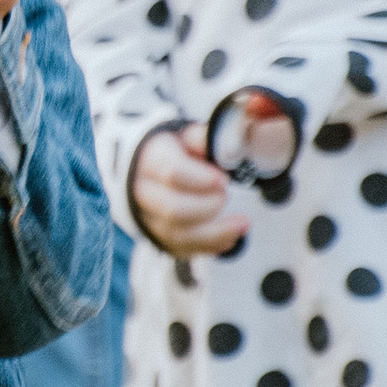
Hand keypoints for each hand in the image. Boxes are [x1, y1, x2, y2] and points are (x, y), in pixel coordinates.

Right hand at [130, 123, 245, 256]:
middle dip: (208, 207)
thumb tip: (228, 147)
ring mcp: (149, 220)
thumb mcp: (185, 138)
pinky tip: (230, 236)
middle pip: (173, 209)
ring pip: (178, 235)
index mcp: (150, 162)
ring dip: (215, 233)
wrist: (147, 172)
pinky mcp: (158, 238)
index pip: (172, 173)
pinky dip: (210, 246)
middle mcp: (143, 193)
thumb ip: (203, 140)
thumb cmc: (172, 154)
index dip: (201, 180)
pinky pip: (184, 249)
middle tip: (225, 195)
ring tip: (242, 224)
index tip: (223, 179)